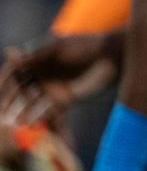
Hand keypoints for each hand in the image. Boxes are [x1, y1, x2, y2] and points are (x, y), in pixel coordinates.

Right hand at [1, 34, 120, 126]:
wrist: (112, 57)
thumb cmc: (85, 46)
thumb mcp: (58, 48)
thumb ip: (34, 54)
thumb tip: (9, 51)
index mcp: (37, 59)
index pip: (14, 71)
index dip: (4, 80)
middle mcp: (41, 75)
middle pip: (20, 89)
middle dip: (10, 100)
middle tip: (2, 112)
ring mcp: (51, 88)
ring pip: (31, 102)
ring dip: (21, 111)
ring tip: (12, 122)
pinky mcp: (63, 100)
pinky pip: (47, 111)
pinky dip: (38, 117)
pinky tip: (29, 124)